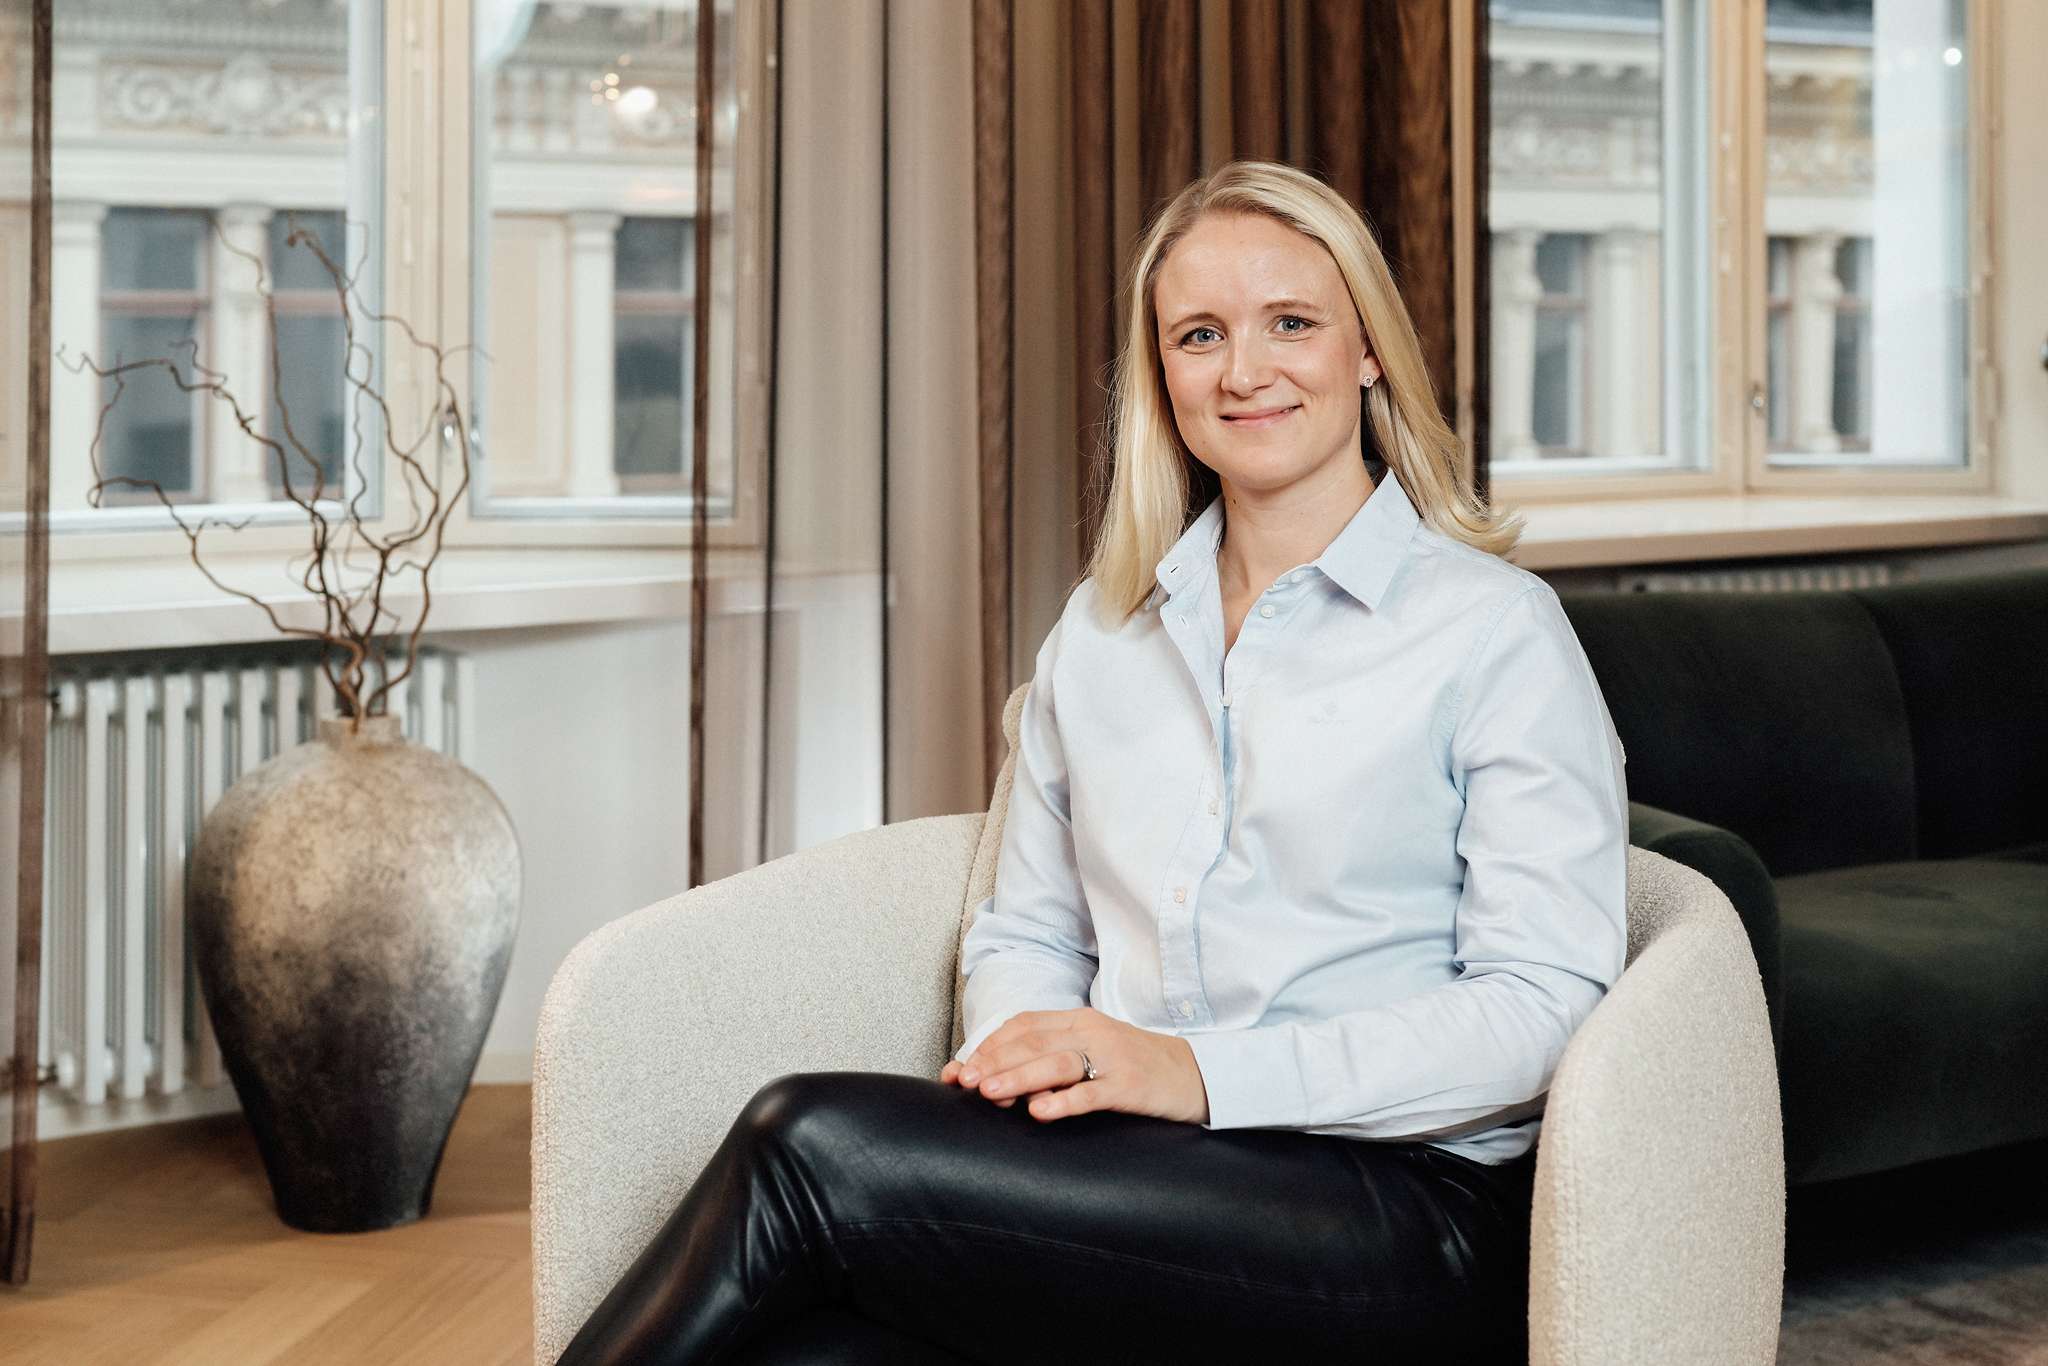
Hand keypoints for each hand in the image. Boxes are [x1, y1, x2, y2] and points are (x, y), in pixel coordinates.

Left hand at [937, 1008, 1210, 1124]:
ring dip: (1018, 1077)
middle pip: (1033, 1041)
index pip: (1023, 1025)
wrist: (1195, 1074)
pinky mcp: (1130, 1086)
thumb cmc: (1134, 1066)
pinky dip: (1063, 1101)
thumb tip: (996, 1079)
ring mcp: (1112, 1058)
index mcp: (1078, 1021)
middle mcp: (1091, 1032)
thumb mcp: (1092, 1051)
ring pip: (1056, 1062)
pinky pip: (1092, 1092)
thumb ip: (1051, 1057)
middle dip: (993, 1061)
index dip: (987, 1045)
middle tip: (965, 1082)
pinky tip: (1040, 1111)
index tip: (958, 1069)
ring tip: (988, 1092)